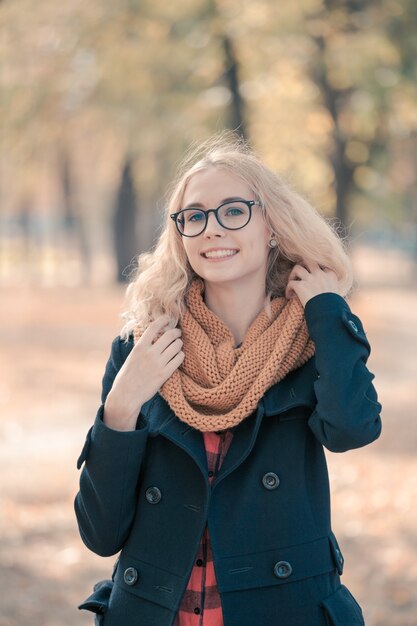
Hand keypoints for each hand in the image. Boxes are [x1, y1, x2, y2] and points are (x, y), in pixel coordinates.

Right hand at [103, 315, 183, 430]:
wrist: (126, 396)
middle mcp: (149, 353)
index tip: (168, 318)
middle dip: (176, 332)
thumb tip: (152, 335)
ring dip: (179, 343)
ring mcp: (158, 364)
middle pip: (170, 335)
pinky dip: (180, 355)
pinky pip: (179, 359)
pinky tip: (178, 356)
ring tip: (178, 345)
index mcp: (139, 347)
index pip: (154, 327)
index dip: (163, 320)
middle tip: (177, 333)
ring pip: (177, 346)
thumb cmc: (127, 376)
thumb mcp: (131, 357)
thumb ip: (142, 346)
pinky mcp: (164, 374)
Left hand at [285, 261, 339, 308]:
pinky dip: (288, 289)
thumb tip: (325, 291)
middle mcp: (320, 274)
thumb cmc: (334, 307)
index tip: (312, 275)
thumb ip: (331, 288)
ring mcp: (310, 279)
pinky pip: (291, 283)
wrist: (329, 313)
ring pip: (297, 268)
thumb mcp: (336, 293)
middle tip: (299, 272)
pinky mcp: (301, 286)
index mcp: (331, 275)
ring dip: (293, 274)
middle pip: (309, 260)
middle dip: (303, 263)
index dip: (316, 269)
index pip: (322, 265)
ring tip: (292, 282)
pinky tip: (289, 296)